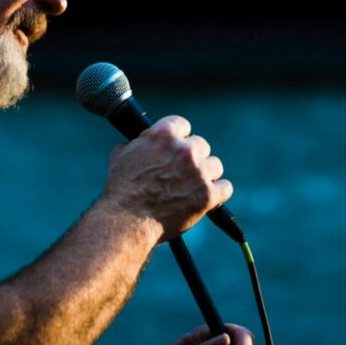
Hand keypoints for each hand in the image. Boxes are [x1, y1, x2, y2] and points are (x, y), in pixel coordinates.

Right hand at [102, 115, 232, 242]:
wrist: (127, 220)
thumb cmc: (121, 189)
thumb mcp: (120, 156)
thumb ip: (135, 145)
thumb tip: (136, 143)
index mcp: (163, 135)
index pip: (182, 124)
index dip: (178, 136)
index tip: (175, 146)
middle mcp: (185, 150)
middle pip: (200, 145)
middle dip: (191, 157)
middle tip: (181, 170)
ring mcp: (199, 172)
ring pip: (215, 165)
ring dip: (205, 173)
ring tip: (192, 185)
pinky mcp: (208, 195)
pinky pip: (225, 187)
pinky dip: (218, 192)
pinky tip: (207, 195)